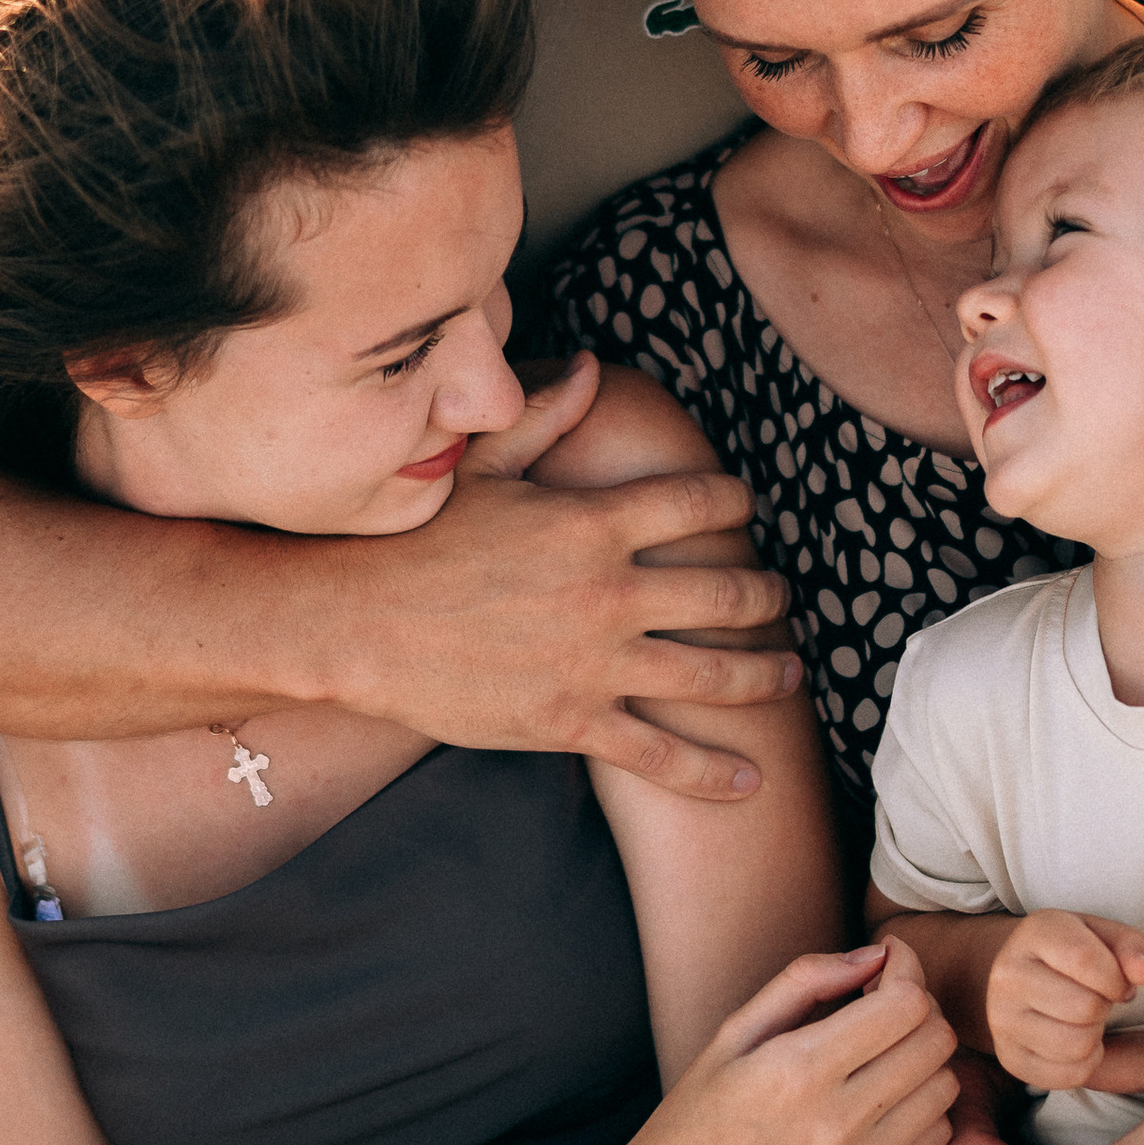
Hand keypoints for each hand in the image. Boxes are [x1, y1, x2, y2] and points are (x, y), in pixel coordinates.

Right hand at [354, 355, 798, 801]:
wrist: (353, 624)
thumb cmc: (414, 540)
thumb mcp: (481, 466)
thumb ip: (545, 415)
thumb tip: (590, 366)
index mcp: (594, 521)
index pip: (700, 503)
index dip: (736, 502)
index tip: (745, 508)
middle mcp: (610, 592)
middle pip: (726, 593)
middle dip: (768, 597)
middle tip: (784, 600)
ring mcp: (595, 663)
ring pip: (712, 674)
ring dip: (765, 673)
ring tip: (790, 673)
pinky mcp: (570, 723)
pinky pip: (660, 754)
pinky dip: (713, 770)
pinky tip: (750, 779)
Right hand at [613, 939, 959, 1144]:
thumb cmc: (692, 1123)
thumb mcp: (730, 1037)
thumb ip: (805, 982)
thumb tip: (878, 955)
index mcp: (796, 1070)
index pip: (906, 1004)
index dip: (906, 971)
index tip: (887, 966)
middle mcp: (836, 1125)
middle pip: (936, 1043)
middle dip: (919, 1012)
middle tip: (884, 1009)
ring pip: (945, 1091)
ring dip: (923, 1064)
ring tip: (881, 1061)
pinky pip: (933, 1143)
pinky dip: (918, 1115)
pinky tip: (878, 1110)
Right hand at [987, 909, 1143, 1089]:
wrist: (1023, 977)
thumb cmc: (1072, 954)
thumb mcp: (1102, 936)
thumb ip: (1131, 947)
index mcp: (1033, 934)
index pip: (1085, 959)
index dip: (1117, 978)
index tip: (1118, 982)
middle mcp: (1007, 975)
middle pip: (1085, 1008)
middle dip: (1104, 1006)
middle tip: (1096, 999)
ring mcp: (1002, 1020)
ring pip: (1078, 1046)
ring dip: (1096, 1035)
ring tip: (1086, 1019)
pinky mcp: (1010, 1058)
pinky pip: (1069, 1075)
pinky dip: (1086, 1063)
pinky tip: (1076, 1040)